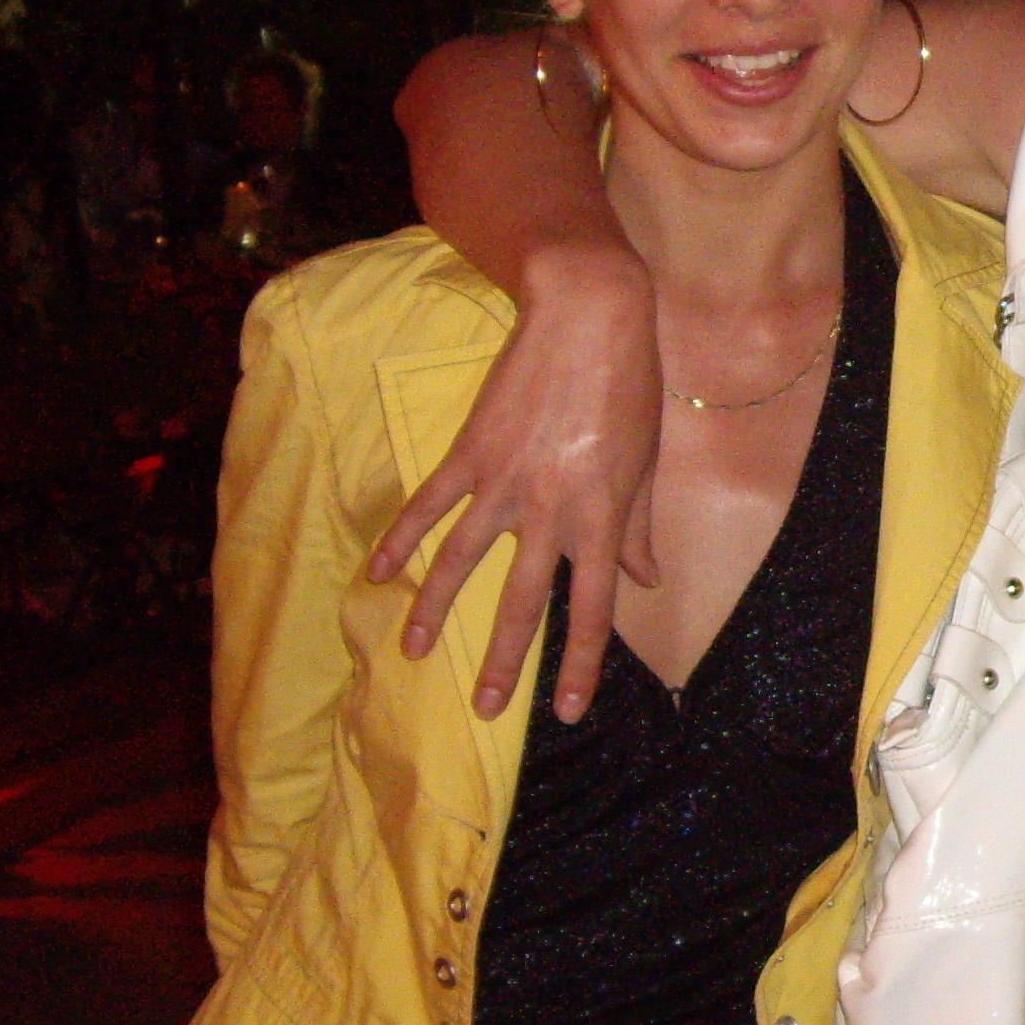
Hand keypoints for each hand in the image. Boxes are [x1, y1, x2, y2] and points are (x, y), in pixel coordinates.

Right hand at [367, 244, 662, 720]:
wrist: (587, 315)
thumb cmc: (630, 387)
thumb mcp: (646, 462)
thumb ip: (640, 528)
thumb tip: (643, 581)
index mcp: (604, 517)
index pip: (593, 607)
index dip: (580, 663)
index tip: (567, 709)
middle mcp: (553, 509)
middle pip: (523, 601)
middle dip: (502, 661)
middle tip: (484, 709)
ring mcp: (506, 481)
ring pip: (463, 561)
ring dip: (435, 610)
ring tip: (411, 652)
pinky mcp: (471, 451)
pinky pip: (430, 505)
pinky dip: (401, 538)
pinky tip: (378, 572)